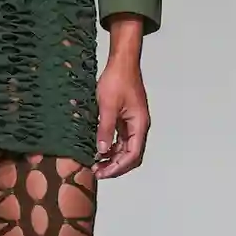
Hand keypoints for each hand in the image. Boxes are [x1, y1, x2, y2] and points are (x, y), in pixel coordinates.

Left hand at [93, 57, 150, 178]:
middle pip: (131, 155)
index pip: (133, 154)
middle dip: (115, 166)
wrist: (122, 62)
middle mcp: (139, 126)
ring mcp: (133, 123)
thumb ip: (105, 129)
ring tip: (95, 164)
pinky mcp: (126, 118)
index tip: (102, 172)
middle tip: (97, 172)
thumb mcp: (107, 106)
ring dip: (112, 157)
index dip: (118, 167)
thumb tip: (102, 150)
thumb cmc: (117, 80)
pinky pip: (120, 138)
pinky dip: (111, 146)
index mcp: (139, 124)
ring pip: (125, 148)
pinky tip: (99, 149)